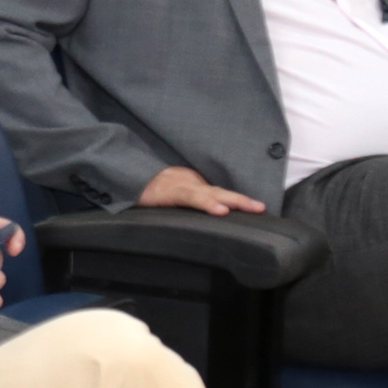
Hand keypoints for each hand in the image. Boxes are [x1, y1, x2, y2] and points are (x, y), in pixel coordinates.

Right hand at [138, 166, 265, 215]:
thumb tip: (201, 212)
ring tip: (253, 207)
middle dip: (242, 200)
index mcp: (192, 185)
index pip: (219, 193)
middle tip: (262, 207)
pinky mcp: (172, 191)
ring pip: (213, 194)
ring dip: (234, 201)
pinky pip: (193, 198)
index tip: (255, 208)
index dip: (237, 200)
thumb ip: (184, 199)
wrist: (124, 175)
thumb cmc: (144, 187)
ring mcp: (183, 186)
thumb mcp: (168, 193)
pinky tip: (220, 210)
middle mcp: (191, 184)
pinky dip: (208, 204)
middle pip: (222, 192)